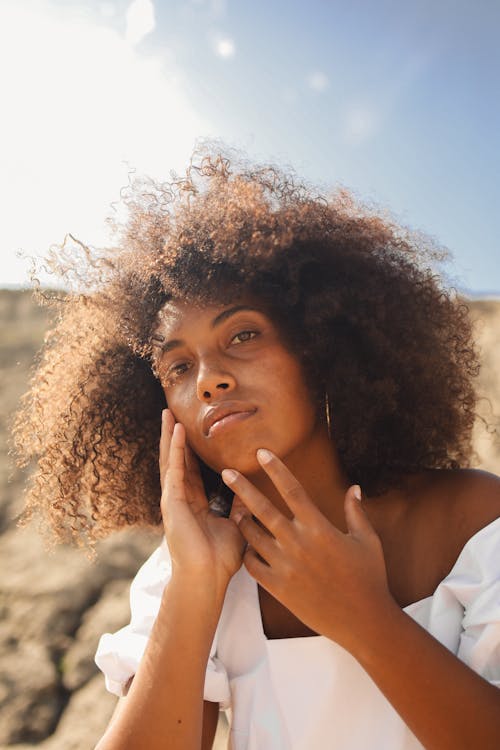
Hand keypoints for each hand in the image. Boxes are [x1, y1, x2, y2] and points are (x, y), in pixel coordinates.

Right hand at [159, 409, 245, 589]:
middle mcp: (180, 500)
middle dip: (173, 437)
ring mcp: (174, 501)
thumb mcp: (237, 525)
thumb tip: (251, 488)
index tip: (187, 430)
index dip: (187, 450)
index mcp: (193, 504)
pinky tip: (177, 432)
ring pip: (170, 461)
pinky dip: (175, 450)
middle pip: (175, 461)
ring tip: (168, 414)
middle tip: (170, 413)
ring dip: (170, 437)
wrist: (207, 580)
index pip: (188, 470)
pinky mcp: (173, 503)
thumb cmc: (220, 560)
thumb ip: (241, 506)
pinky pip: (174, 470)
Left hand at [222, 449, 394, 653]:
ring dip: (242, 521)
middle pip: (263, 509)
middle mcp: (298, 543)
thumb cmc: (369, 578)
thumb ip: (356, 512)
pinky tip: (247, 547)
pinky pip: (252, 566)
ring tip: (234, 512)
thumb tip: (354, 488)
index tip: (261, 452)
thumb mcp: (367, 540)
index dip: (276, 469)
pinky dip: (247, 554)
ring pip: (253, 537)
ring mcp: (285, 566)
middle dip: (242, 488)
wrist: (364, 622)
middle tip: (225, 472)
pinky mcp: (278, 588)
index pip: (292, 490)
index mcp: (319, 527)